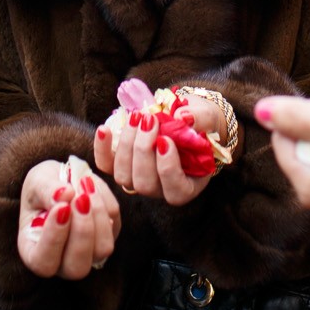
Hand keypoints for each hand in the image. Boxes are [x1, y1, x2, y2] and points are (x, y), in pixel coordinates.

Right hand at [17, 159, 118, 278]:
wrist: (63, 180)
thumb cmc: (42, 187)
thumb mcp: (36, 182)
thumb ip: (46, 190)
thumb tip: (65, 194)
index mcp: (34, 252)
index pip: (43, 262)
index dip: (54, 238)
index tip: (61, 208)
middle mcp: (61, 262)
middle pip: (77, 267)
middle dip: (82, 231)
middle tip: (80, 199)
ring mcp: (88, 255)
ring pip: (102, 249)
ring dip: (97, 215)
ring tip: (86, 188)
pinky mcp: (107, 239)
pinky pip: (114, 227)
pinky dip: (106, 204)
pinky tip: (92, 188)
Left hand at [93, 102, 213, 205]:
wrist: (183, 117)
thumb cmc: (199, 122)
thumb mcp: (207, 117)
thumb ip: (201, 118)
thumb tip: (184, 117)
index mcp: (187, 185)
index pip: (175, 191)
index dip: (167, 169)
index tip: (165, 141)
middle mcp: (161, 189)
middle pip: (145, 184)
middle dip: (143, 151)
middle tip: (150, 121)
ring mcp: (138, 179)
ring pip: (123, 176)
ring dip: (126, 145)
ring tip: (136, 118)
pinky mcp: (122, 165)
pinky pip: (106, 165)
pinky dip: (102, 148)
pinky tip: (104, 129)